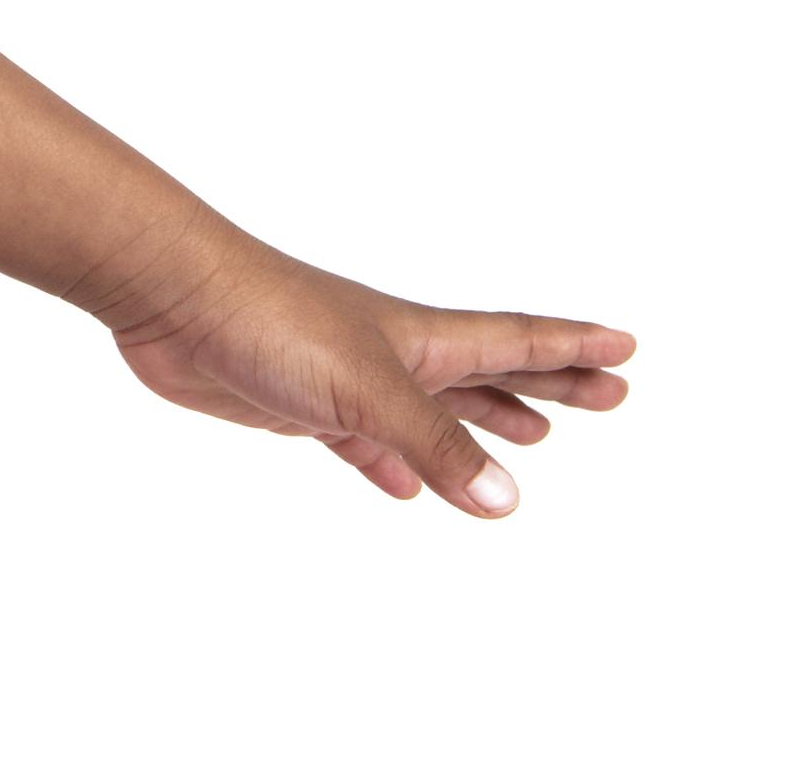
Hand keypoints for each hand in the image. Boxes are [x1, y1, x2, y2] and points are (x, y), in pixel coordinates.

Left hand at [105, 238, 636, 516]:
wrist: (172, 298)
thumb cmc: (268, 319)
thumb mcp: (365, 389)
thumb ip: (434, 444)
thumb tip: (508, 501)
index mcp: (420, 339)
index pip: (514, 340)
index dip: (571, 347)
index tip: (627, 349)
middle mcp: (391, 353)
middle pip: (488, 371)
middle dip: (550, 383)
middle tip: (609, 396)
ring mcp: (345, 378)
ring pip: (433, 406)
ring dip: (482, 421)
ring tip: (534, 436)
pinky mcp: (298, 406)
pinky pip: (362, 442)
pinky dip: (392, 464)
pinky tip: (407, 488)